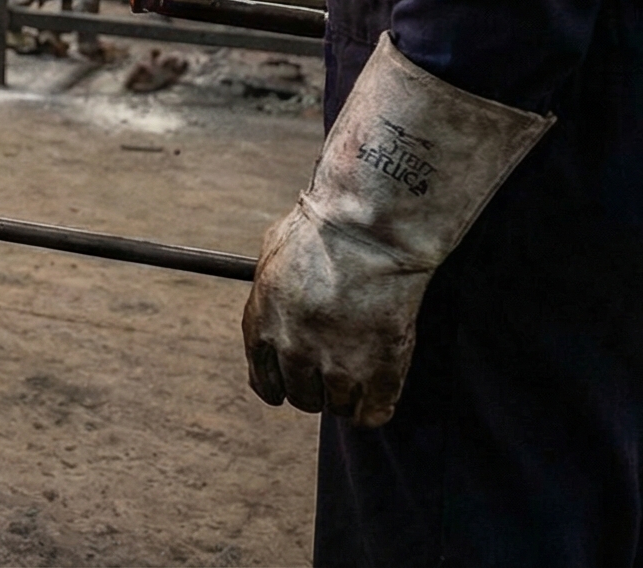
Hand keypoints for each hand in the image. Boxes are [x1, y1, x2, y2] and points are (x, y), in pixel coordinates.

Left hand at [241, 35, 550, 425]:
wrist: (368, 228)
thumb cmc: (323, 228)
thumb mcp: (272, 254)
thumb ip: (269, 288)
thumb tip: (272, 296)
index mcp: (262, 326)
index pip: (264, 380)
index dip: (279, 386)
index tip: (289, 386)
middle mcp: (293, 352)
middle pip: (302, 397)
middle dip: (314, 390)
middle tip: (331, 375)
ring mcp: (337, 365)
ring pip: (337, 407)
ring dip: (345, 399)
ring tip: (358, 380)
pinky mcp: (380, 370)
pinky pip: (373, 412)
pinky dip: (375, 410)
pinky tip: (379, 397)